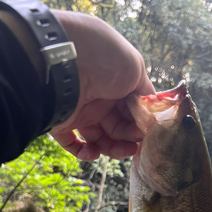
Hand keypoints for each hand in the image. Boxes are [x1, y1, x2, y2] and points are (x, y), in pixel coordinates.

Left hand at [50, 10, 154, 160]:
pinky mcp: (61, 124)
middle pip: (118, 125)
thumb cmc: (103, 59)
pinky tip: (93, 152)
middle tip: (136, 142)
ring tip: (121, 151)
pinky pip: (72, 145)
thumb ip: (145, 89)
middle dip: (130, 137)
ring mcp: (79, 110)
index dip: (140, 121)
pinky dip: (84, 153)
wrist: (62, 61)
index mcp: (115, 82)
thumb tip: (150, 107)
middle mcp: (98, 97)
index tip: (147, 130)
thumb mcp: (135, 67)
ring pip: (99, 138)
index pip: (131, 108)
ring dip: (113, 148)